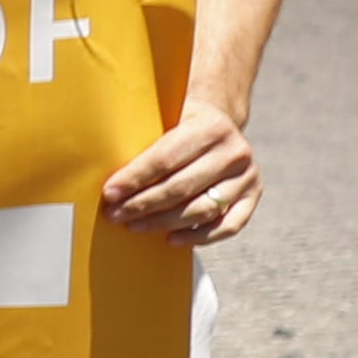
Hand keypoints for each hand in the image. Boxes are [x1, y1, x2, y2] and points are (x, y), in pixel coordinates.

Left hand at [103, 105, 260, 245]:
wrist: (218, 125)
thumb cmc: (179, 124)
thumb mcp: (165, 117)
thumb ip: (145, 137)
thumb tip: (103, 169)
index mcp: (211, 127)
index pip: (165, 159)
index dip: (135, 178)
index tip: (109, 193)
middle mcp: (235, 152)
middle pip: (182, 187)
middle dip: (144, 204)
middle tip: (116, 215)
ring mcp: (248, 176)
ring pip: (202, 209)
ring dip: (164, 222)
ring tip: (134, 226)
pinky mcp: (254, 197)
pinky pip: (228, 226)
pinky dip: (199, 237)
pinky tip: (171, 240)